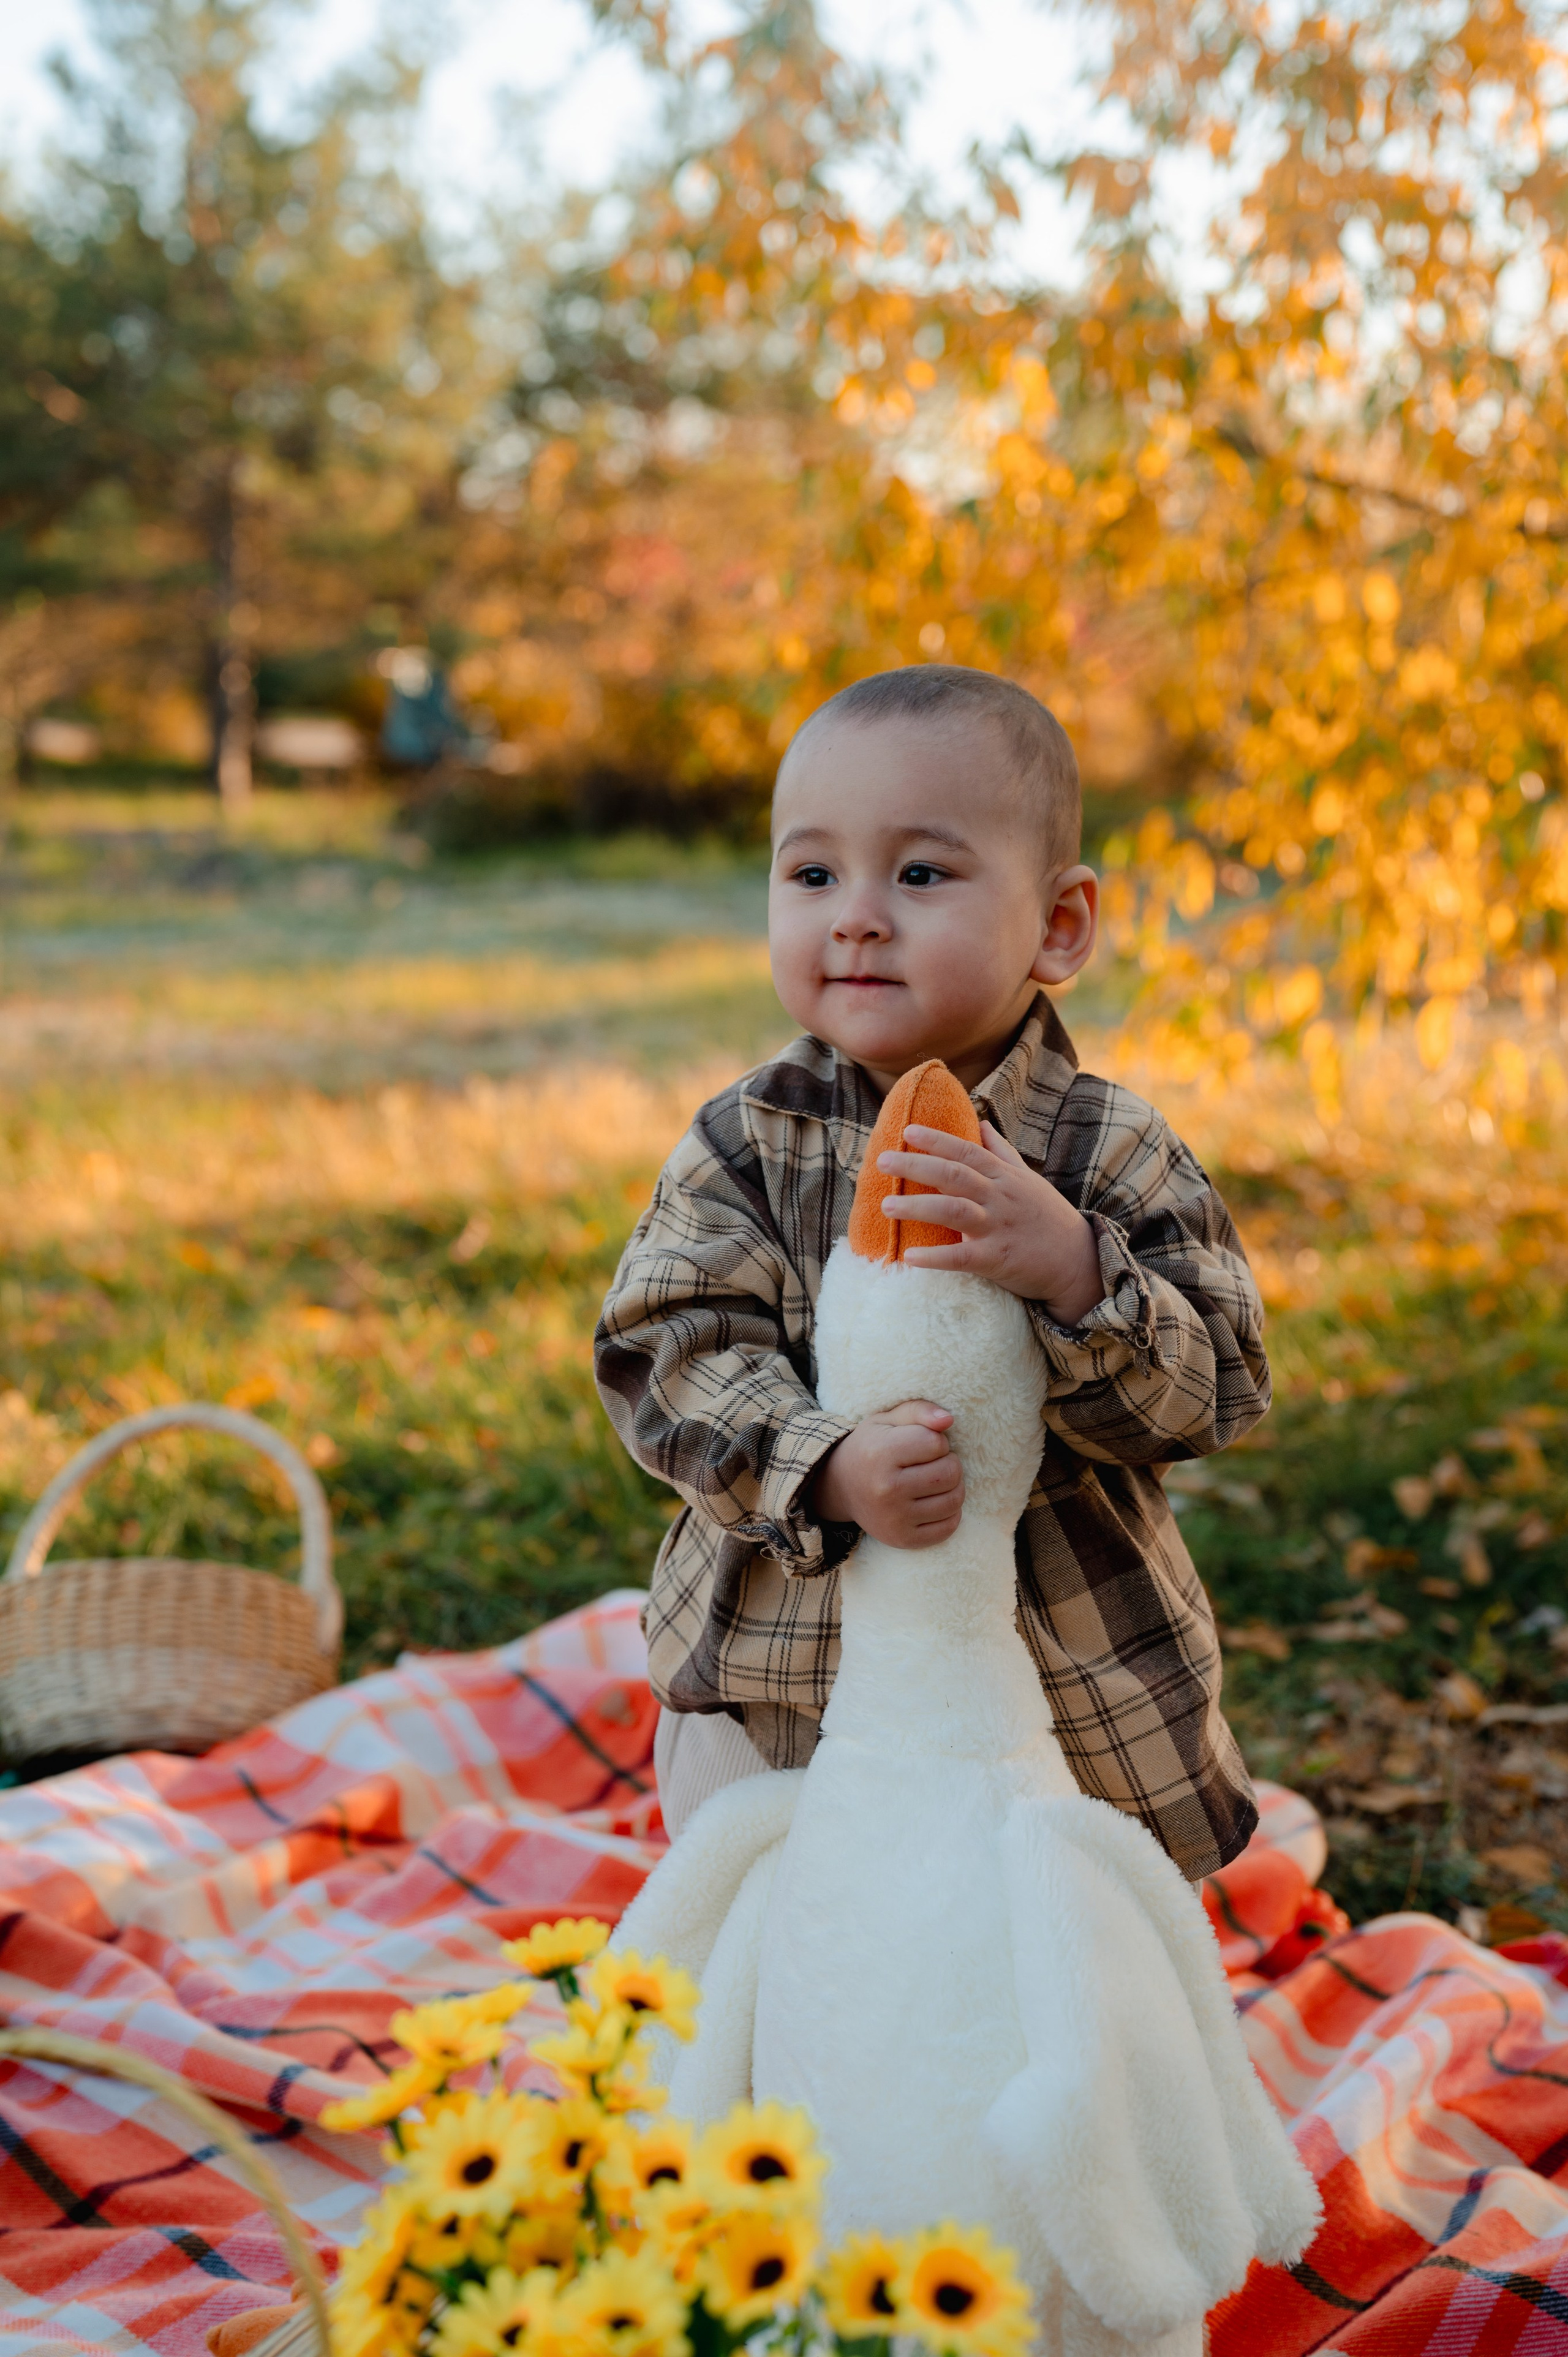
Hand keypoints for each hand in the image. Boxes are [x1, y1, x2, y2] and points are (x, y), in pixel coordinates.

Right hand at [810, 1400, 963, 1546]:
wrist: (841, 1487)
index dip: (937, 1440)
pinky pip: (948, 1527)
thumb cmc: (871, 1447)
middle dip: (949, 1462)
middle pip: (950, 1472)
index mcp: (881, 1453)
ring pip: (954, 1500)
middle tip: (932, 1463)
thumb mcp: (887, 1420)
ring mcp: (895, 1518)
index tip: (922, 1444)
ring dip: (953, 1487)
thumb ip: (919, 1410)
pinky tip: (935, 1501)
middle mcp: (886, 1489)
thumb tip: (948, 1420)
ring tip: (936, 1480)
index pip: (937, 1443)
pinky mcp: (903, 1539)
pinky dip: (950, 1513)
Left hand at [878, 1120, 1105, 1323]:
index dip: (936, 1139)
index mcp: (1004, 1176)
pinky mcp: (998, 1259)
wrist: (1078, 1261)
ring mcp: (998, 1227)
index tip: (906, 1130)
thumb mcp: (1028, 1179)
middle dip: (916, 1164)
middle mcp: (1000, 1197)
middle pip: (954, 1174)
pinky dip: (936, 1257)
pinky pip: (962, 1257)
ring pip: (954, 1210)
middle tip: (882, 1160)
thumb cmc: (1047, 1217)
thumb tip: (981, 1123)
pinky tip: (909, 1258)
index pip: (966, 1150)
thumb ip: (1001, 1151)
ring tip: (886, 1205)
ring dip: (918, 1206)